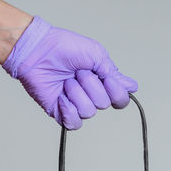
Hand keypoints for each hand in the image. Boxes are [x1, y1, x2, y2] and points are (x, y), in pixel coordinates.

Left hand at [2, 16, 137, 129]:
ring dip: (77, 93)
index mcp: (102, 82)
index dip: (117, 93)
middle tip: (78, 72)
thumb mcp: (97, 55)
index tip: (107, 79)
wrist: (38, 51)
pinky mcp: (60, 112)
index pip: (120, 100)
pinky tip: (61, 97)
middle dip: (91, 85)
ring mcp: (76, 104)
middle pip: (103, 104)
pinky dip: (69, 110)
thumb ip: (114, 73)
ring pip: (89, 112)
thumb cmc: (64, 47)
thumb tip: (132, 87)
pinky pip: (74, 123)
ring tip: (66, 81)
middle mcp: (91, 95)